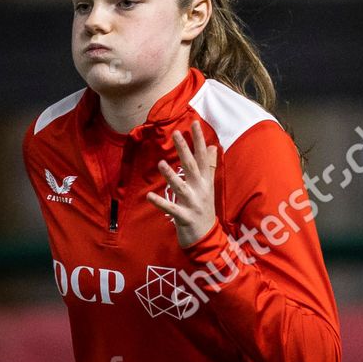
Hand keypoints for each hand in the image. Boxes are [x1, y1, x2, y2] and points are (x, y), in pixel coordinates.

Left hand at [146, 121, 218, 248]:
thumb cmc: (205, 210)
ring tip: (161, 164)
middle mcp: (200, 190)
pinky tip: (149, 196)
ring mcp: (193, 204)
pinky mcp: (184, 217)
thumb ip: (209, 166)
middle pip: (191, 167)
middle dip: (184, 150)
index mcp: (206, 182)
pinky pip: (170, 209)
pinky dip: (160, 202)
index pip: (202, 157)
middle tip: (176, 134)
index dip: (199, 140)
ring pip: (181, 187)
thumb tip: (213, 146)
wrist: (207, 237)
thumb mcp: (209, 186)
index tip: (194, 124)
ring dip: (171, 176)